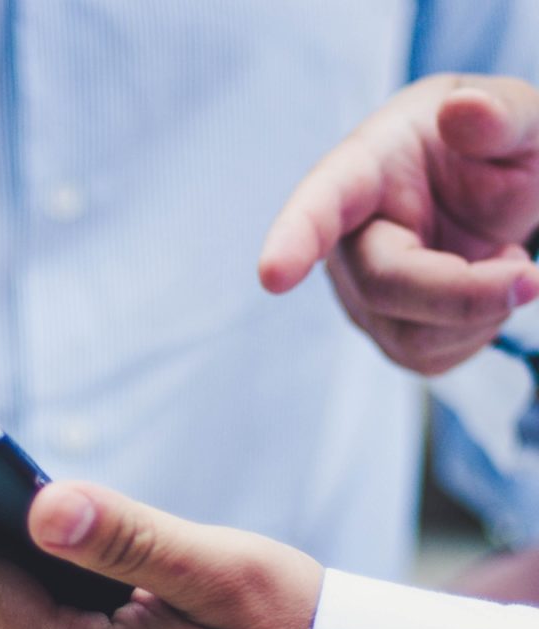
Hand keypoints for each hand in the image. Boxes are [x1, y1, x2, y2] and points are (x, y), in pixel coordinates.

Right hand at [260, 74, 538, 374]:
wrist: (488, 190)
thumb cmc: (491, 145)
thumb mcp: (518, 116)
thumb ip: (503, 113)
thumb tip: (465, 112)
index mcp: (363, 171)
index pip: (318, 206)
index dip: (293, 241)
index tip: (273, 275)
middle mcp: (346, 241)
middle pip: (384, 286)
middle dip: (462, 294)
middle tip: (532, 278)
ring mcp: (360, 296)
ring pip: (411, 336)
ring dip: (481, 312)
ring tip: (507, 261)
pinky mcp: (388, 335)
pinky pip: (431, 358)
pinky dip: (478, 331)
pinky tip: (485, 290)